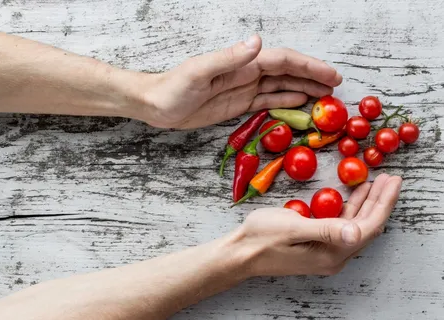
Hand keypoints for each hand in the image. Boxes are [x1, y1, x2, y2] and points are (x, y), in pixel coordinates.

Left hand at [141, 35, 341, 128]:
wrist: (156, 104)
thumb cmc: (173, 87)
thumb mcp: (199, 71)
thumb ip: (228, 58)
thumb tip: (257, 42)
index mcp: (242, 63)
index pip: (282, 61)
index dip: (308, 67)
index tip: (330, 75)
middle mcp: (247, 73)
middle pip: (287, 73)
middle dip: (313, 77)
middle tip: (336, 88)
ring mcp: (244, 89)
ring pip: (281, 87)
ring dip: (304, 90)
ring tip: (325, 97)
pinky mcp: (238, 104)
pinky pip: (267, 101)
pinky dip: (285, 102)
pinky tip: (300, 104)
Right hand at [227, 174, 401, 276]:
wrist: (239, 253)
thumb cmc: (261, 238)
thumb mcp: (292, 227)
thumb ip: (325, 229)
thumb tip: (356, 232)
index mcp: (330, 254)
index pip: (367, 227)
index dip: (382, 203)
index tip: (392, 182)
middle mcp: (333, 257)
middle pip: (366, 227)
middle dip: (379, 202)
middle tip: (391, 178)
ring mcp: (325, 253)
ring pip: (355, 226)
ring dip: (366, 204)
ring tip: (376, 183)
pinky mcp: (317, 247)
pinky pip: (342, 227)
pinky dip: (350, 209)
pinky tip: (353, 196)